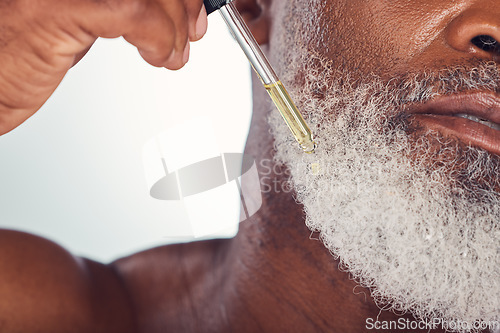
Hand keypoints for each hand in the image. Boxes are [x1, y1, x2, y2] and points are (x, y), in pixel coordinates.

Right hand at [0, 0, 207, 134]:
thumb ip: (117, 8)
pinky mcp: (59, 8)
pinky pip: (135, 13)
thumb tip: (166, 14)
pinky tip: (157, 57)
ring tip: (172, 54)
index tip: (192, 10)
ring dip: (175, 27)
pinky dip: (160, 39)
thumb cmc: (21, 53)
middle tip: (191, 34)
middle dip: (182, 5)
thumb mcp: (79, 18)